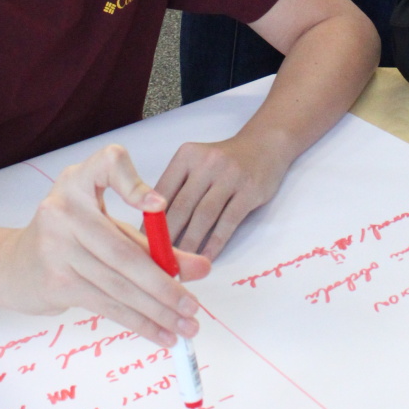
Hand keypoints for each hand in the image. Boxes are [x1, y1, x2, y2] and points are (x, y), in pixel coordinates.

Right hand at [0, 144, 209, 345]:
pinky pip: (107, 304)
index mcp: (79, 181)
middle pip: (124, 249)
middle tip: (194, 304)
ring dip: (158, 310)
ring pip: (119, 284)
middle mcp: (64, 209)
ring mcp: (56, 247)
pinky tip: (161, 333)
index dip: (133, 183)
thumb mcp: (107, 224)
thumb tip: (201, 268)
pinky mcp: (56, 282)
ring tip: (187, 325)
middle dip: (165, 283)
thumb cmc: (72, 238)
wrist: (15, 266)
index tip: (159, 206)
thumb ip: (152, 242)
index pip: (108, 165)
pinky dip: (139, 322)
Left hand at [155, 134, 285, 259]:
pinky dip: (215, 243)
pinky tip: (206, 258)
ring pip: (204, 216)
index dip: (151, 219)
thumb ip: (178, 186)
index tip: (142, 243)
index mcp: (187, 155)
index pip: (162, 191)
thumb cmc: (224, 160)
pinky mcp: (250, 190)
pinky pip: (228, 222)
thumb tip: (154, 224)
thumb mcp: (197, 162)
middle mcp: (207, 163)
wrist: (265, 144)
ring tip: (181, 264)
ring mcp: (230, 176)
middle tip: (158, 260)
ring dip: (190, 244)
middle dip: (167, 237)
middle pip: (182, 206)